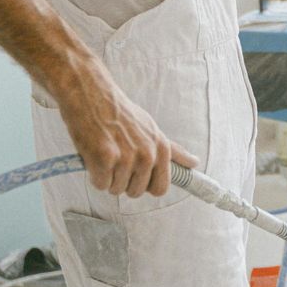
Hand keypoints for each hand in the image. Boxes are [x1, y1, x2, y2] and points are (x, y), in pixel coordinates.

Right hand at [53, 60, 200, 196]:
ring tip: (105, 154)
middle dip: (123, 182)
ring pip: (116, 189)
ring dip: (107, 177)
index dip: (145, 186)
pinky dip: (94, 174)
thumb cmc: (121, 113)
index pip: (161, 188)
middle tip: (116, 160)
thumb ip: (173, 150)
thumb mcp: (152, 129)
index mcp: (161, 149)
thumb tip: (194, 163)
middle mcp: (148, 155)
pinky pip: (100, 184)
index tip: (136, 176)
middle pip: (136, 192)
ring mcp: (127, 158)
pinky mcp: (105, 158)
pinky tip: (94, 155)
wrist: (92, 94)